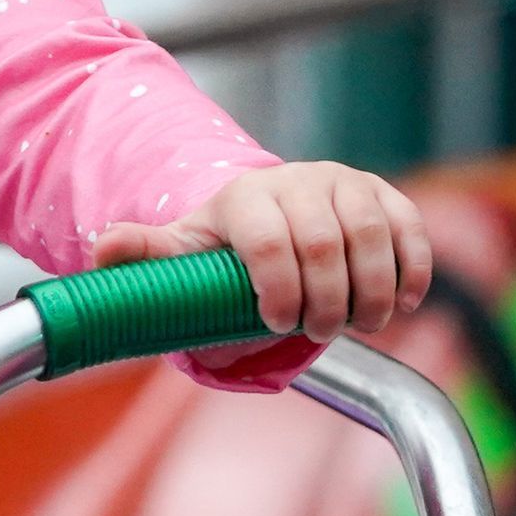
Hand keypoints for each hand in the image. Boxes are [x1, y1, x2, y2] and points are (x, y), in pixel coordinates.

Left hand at [90, 161, 431, 343]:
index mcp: (246, 197)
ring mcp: (345, 183)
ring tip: (358, 324)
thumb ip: (147, 252)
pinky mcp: (384, 195)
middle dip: (326, 299)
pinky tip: (403, 305)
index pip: (267, 239)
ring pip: (372, 235)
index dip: (278, 287)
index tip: (276, 323)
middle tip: (318, 334)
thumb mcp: (183, 249)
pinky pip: (409, 228)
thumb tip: (103, 247)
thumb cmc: (225, 242)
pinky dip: (412, 270)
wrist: (269, 214)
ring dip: (372, 290)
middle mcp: (299, 181)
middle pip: (325, 242)